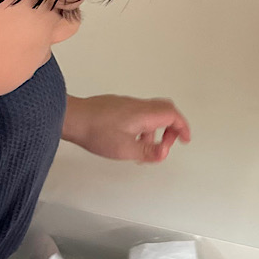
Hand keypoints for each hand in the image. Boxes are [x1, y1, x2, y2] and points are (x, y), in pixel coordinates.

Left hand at [63, 95, 191, 162]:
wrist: (73, 118)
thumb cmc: (96, 131)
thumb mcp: (126, 149)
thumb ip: (148, 152)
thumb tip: (164, 153)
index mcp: (144, 114)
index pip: (172, 116)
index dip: (182, 128)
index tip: (185, 139)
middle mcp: (138, 106)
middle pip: (166, 110)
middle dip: (172, 127)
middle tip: (169, 143)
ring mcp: (127, 104)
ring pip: (152, 113)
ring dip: (155, 130)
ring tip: (146, 148)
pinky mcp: (118, 107)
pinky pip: (139, 114)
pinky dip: (144, 127)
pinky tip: (132, 141)